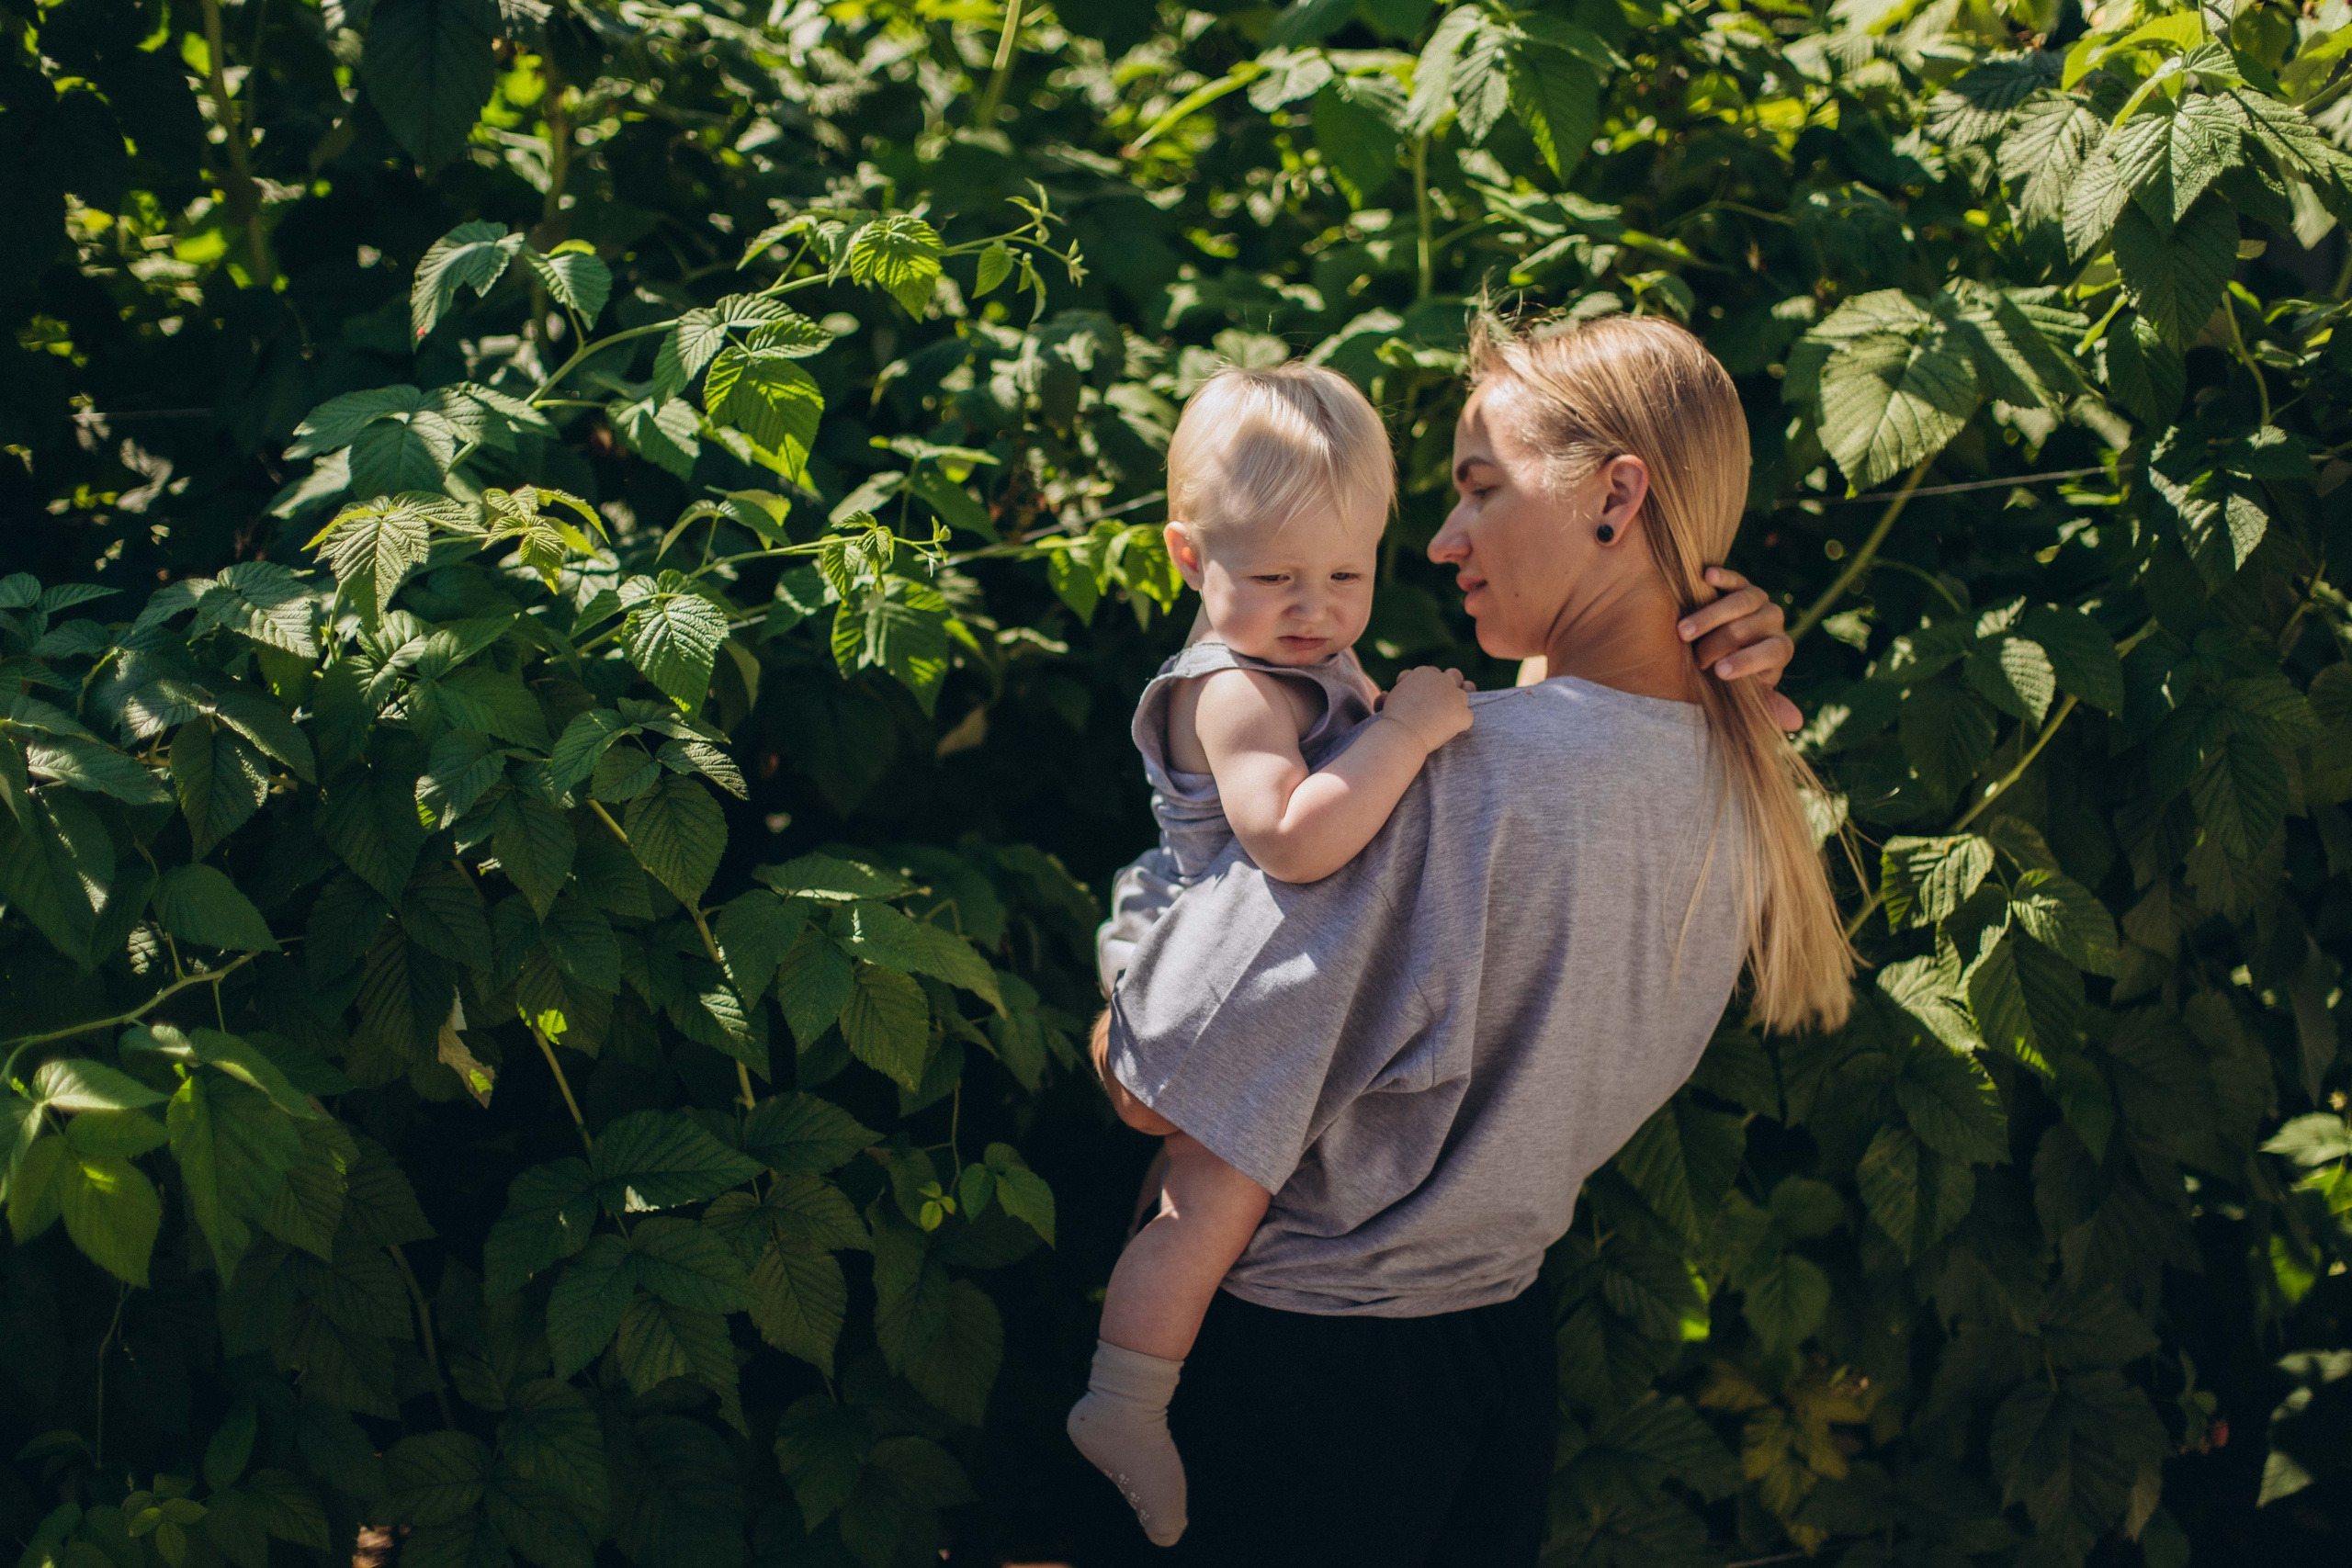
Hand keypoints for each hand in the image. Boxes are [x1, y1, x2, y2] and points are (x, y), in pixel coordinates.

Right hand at [1376, 666, 1474, 750]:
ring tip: (1445, 718)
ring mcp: (1455, 696)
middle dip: (1449, 685)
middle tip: (1441, 701)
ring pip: (1464, 695)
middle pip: (1454, 676)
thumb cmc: (1391, 719)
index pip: (1432, 673)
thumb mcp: (1388, 700)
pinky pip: (1467, 718)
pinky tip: (1449, 731)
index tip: (1422, 697)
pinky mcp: (1463, 714)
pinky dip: (1460, 725)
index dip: (1428, 685)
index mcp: (1423, 673)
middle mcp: (1442, 680)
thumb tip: (1385, 693)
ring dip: (1457, 704)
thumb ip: (1392, 694)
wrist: (1401, 734)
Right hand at [1678, 567, 1802, 731]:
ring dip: (1710, 617)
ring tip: (1683, 631)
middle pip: (1751, 627)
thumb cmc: (1729, 676)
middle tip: (1696, 659)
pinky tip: (1705, 576)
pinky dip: (1722, 576)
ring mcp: (1758, 600)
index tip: (1719, 673)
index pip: (1773, 652)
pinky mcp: (1739, 583)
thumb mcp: (1746, 694)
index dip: (1748, 662)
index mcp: (1780, 648)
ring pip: (1743, 602)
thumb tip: (1796, 723)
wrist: (1717, 649)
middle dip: (1721, 644)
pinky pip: (1734, 578)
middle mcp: (1774, 621)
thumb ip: (1767, 706)